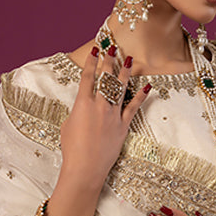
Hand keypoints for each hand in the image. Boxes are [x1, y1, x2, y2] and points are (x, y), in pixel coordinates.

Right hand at [58, 45, 151, 190]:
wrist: (85, 168)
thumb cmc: (72, 149)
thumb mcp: (68, 126)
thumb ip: (77, 112)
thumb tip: (84, 107)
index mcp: (82, 104)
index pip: (87, 78)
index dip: (91, 62)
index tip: (95, 50)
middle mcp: (99, 106)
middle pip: (105, 78)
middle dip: (109, 61)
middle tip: (112, 47)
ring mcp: (112, 115)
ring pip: (120, 89)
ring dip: (124, 72)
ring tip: (129, 59)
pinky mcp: (123, 126)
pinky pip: (133, 108)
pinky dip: (140, 97)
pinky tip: (146, 86)